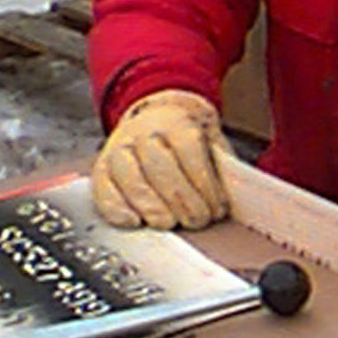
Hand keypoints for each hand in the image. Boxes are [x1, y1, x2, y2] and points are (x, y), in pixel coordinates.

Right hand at [91, 89, 235, 229]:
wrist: (158, 114)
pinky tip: (134, 222)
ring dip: (151, 206)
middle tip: (197, 221)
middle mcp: (144, 132)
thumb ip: (221, 167)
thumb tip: (235, 202)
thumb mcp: (212, 141)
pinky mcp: (102, 166)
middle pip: (159, 166)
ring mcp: (119, 147)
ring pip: (129, 177)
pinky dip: (115, 208)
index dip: (205, 184)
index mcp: (176, 122)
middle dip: (181, 199)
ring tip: (169, 223)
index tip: (218, 209)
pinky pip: (102, 188)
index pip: (190, 151)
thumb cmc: (190, 137)